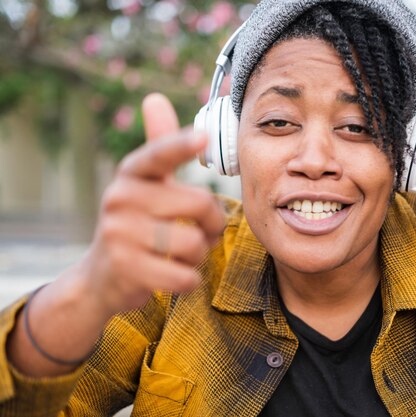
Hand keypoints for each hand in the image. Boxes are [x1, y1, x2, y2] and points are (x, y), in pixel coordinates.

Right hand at [81, 93, 223, 314]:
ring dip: (199, 254)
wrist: (102, 276)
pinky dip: (189, 279)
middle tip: (202, 232)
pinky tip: (175, 275)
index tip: (202, 137)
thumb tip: (154, 98)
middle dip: (213, 224)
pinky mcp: (125, 268)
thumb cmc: (138, 223)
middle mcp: (120, 197)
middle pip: (200, 204)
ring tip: (182, 254)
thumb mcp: (146, 185)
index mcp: (132, 173)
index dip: (181, 146)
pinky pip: (184, 275)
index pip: (159, 154)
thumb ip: (159, 147)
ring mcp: (119, 233)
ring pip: (194, 242)